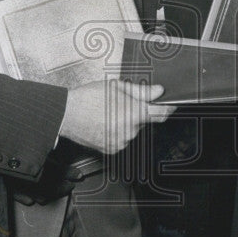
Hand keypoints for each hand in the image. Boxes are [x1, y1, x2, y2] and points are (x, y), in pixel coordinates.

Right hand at [58, 80, 172, 154]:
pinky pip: (123, 139)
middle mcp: (129, 130)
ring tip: (110, 112)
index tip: (171, 105)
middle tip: (123, 102)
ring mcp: (121, 142)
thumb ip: (141, 91)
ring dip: (128, 122)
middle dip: (139, 111)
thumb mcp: (116, 86)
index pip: (161, 114)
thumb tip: (158, 92)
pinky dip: (119, 131)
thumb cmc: (87, 98)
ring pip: (133, 130)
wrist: (66, 114)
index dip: (168, 108)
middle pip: (144, 120)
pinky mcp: (113, 149)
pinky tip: (106, 122)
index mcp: (133, 113)